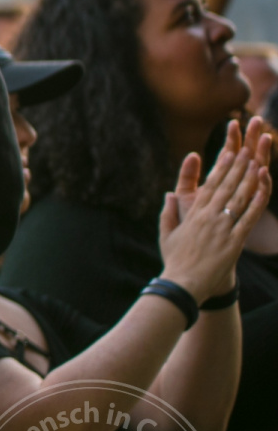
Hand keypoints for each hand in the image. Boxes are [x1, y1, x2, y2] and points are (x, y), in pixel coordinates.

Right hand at [161, 118, 272, 298]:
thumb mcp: (166, 233)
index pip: (210, 184)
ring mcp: (222, 227)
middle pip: (227, 185)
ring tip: (259, 160)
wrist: (182, 283)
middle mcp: (209, 216)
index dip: (222, 167)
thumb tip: (169, 193)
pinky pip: (249, 217)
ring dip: (250, 177)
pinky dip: (257, 201)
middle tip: (249, 147)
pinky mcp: (234, 241)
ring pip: (239, 197)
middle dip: (239, 165)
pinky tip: (264, 188)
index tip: (231, 151)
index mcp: (194, 214)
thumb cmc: (175, 260)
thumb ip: (168, 212)